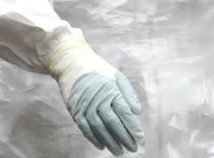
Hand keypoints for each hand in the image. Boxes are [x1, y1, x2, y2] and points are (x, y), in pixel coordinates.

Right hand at [42, 35, 145, 154]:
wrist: (72, 64)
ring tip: (120, 152)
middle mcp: (98, 100)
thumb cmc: (98, 70)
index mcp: (111, 91)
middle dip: (125, 138)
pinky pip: (85, 128)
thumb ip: (128, 93)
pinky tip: (102, 146)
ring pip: (100, 129)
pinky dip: (94, 139)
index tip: (141, 139)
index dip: (133, 127)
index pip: (124, 113)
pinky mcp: (75, 111)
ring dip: (110, 142)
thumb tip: (137, 111)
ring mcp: (86, 106)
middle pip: (113, 123)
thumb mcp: (116, 76)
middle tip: (133, 149)